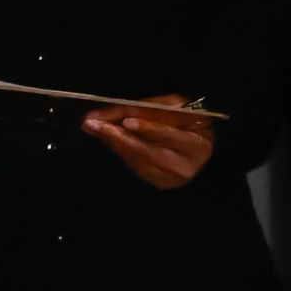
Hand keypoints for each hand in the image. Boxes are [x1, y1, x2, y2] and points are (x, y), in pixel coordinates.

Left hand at [84, 94, 217, 189]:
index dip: (150, 129)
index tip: (126, 121)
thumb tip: (123, 111)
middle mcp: (186, 166)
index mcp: (197, 145)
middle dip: (118, 136)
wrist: (195, 145)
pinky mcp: (159, 183)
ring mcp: (172, 179)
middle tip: (93, 123)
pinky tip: (106, 137)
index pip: (171, 136)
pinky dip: (118, 149)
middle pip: (147, 151)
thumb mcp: (175, 107)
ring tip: (93, 126)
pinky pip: (134, 165)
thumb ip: (152, 108)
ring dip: (112, 142)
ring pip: (136, 159)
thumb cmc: (185, 121)